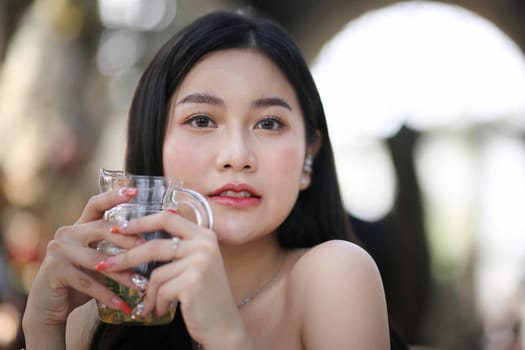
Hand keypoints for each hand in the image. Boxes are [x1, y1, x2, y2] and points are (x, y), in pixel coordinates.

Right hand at [23, 188, 142, 327]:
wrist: (50, 305)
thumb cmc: (82, 279)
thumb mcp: (99, 260)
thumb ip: (116, 249)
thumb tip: (152, 243)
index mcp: (80, 227)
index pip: (96, 205)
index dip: (114, 196)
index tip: (134, 190)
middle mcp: (67, 233)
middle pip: (102, 229)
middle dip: (128, 239)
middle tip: (148, 249)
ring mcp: (58, 251)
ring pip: (98, 260)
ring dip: (123, 275)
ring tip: (142, 285)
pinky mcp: (54, 271)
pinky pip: (88, 282)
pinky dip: (108, 295)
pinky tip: (124, 305)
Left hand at [96, 210, 248, 346]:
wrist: (224, 325)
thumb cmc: (205, 296)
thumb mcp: (195, 264)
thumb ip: (177, 249)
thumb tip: (140, 238)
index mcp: (204, 235)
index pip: (167, 218)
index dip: (141, 221)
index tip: (119, 228)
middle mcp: (205, 244)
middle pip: (155, 245)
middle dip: (127, 257)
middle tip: (106, 265)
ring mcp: (200, 262)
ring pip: (156, 274)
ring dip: (148, 293)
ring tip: (150, 304)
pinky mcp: (193, 282)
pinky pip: (161, 290)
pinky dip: (157, 303)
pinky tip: (162, 310)